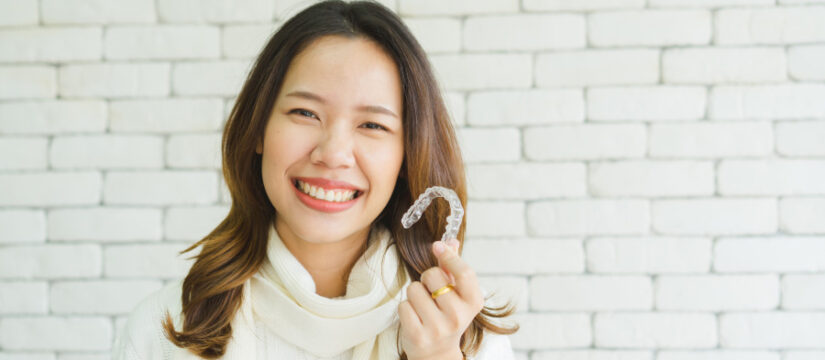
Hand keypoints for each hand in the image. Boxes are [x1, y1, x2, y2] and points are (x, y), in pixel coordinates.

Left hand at [398, 238, 483, 359]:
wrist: (437, 353)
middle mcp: (458, 316)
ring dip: (414, 294)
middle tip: (431, 291)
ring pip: (414, 289)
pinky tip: (415, 317)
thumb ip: (453, 267)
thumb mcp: (457, 294)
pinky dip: (406, 308)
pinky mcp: (418, 335)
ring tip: (423, 307)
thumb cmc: (447, 316)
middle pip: (433, 275)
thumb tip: (451, 240)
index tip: (437, 246)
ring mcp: (438, 328)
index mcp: (473, 303)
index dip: (449, 256)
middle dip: (427, 278)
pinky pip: (403, 305)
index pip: (464, 273)